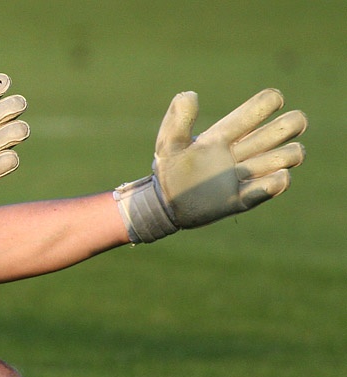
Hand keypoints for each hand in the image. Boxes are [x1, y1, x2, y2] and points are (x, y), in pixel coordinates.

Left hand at [115, 89, 307, 242]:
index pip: (257, 109)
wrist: (162, 205)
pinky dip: (275, 183)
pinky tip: (277, 178)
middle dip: (291, 124)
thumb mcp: (168, 144)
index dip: (270, 101)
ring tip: (271, 162)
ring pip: (284, 158)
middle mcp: (240, 152)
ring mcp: (243, 176)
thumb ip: (177, 120)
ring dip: (286, 155)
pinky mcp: (240, 199)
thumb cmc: (167, 171)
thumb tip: (189, 94)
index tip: (274, 101)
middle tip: (284, 130)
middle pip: (282, 130)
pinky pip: (268, 189)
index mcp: (224, 135)